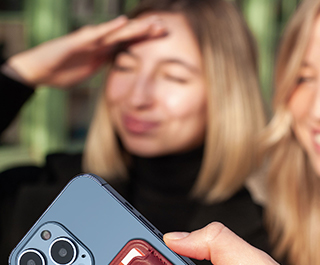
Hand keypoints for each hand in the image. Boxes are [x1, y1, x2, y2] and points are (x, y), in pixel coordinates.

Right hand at [4, 15, 165, 87]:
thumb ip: (103, 64)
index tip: (164, 36)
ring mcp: (88, 41)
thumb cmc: (63, 70)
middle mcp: (98, 42)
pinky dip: (109, 28)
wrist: (40, 71)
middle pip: (126, 35)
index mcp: (103, 50)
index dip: (146, 39)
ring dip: (133, 27)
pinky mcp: (77, 42)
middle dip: (145, 30)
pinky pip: (95, 34)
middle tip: (164, 26)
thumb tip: (116, 69)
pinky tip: (122, 22)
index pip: (128, 42)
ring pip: (115, 32)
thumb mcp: (91, 69)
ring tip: (150, 23)